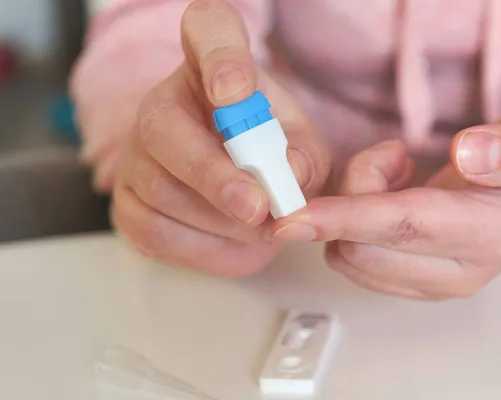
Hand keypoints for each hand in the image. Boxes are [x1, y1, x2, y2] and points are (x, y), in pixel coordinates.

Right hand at [112, 0, 330, 275]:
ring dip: (221, 222)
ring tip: (262, 228)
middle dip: (214, 175)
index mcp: (211, 67)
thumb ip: (303, 154)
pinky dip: (204, 248)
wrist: (237, 189)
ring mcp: (134, 154)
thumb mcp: (298, 146)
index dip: (220, 57)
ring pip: (163, 190)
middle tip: (257, 207)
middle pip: (163, 126)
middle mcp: (161, 102)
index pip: (208, 31)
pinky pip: (155, 232)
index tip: (235, 89)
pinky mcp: (126, 203)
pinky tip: (234, 241)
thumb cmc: (269, 155)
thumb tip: (292, 172)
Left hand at [274, 102, 500, 298]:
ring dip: (351, 207)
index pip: (403, 227)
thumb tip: (470, 154)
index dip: (347, 218)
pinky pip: (350, 259)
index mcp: (487, 234)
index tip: (294, 219)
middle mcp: (455, 274)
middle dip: (355, 190)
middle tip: (393, 156)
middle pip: (360, 244)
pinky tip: (387, 198)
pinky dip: (351, 225)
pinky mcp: (407, 284)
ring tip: (396, 176)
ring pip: (347, 254)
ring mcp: (428, 285)